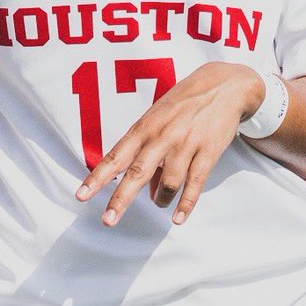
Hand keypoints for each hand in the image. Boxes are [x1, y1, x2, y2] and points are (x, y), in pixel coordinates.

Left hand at [76, 62, 263, 225]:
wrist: (224, 86)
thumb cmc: (182, 104)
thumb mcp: (157, 120)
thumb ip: (147, 153)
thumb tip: (147, 191)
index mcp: (144, 127)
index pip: (115, 156)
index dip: (97, 177)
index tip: (81, 195)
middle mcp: (161, 136)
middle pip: (137, 172)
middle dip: (121, 199)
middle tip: (108, 220)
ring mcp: (185, 144)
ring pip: (168, 183)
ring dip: (160, 199)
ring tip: (159, 203)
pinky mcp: (208, 152)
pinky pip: (195, 184)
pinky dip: (186, 205)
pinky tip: (178, 218)